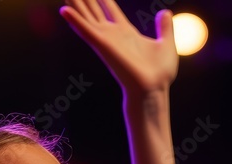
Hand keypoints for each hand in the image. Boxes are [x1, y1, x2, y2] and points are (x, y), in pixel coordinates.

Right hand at [60, 0, 176, 94]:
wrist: (154, 88)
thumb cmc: (160, 73)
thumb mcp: (166, 44)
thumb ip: (164, 27)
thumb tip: (165, 12)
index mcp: (125, 31)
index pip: (109, 8)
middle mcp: (112, 34)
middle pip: (93, 10)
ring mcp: (106, 40)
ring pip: (86, 17)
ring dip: (75, 4)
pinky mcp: (103, 46)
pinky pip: (86, 31)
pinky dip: (75, 21)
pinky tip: (64, 10)